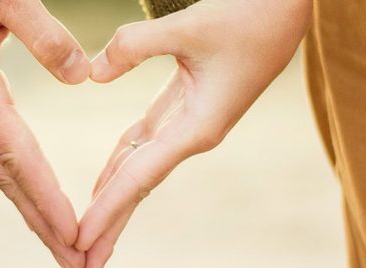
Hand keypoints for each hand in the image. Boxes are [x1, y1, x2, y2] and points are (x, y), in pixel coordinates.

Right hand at [0, 1, 90, 266]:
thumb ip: (43, 32)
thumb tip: (82, 76)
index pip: (17, 156)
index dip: (47, 198)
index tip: (73, 234)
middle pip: (7, 180)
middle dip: (42, 225)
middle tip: (77, 264)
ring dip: (31, 211)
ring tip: (62, 246)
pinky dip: (16, 184)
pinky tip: (33, 199)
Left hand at [75, 0, 312, 265]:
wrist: (288, 8)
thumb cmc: (250, 16)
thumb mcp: (190, 26)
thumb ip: (136, 46)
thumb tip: (92, 73)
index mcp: (198, 127)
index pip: (139, 177)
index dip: (106, 209)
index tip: (79, 240)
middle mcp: (193, 134)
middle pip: (138, 187)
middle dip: (109, 224)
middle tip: (77, 260)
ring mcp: (190, 122)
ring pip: (140, 168)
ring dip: (112, 200)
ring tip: (86, 234)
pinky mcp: (186, 105)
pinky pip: (144, 143)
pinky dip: (120, 163)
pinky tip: (103, 184)